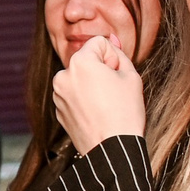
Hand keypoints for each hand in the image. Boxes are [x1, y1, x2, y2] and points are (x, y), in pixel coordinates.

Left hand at [52, 33, 146, 153]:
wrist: (112, 151)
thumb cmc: (125, 113)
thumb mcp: (131, 76)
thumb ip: (119, 53)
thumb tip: (110, 39)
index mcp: (79, 62)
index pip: (100, 44)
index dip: (115, 58)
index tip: (119, 76)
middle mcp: (62, 76)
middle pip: (88, 61)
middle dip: (102, 70)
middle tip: (116, 92)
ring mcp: (58, 95)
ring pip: (81, 78)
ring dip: (93, 85)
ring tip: (107, 105)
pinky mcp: (58, 111)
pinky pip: (74, 96)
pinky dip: (85, 100)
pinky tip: (98, 114)